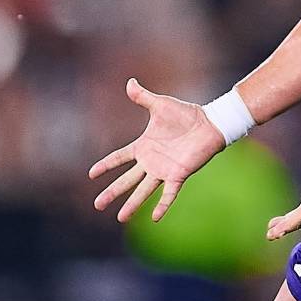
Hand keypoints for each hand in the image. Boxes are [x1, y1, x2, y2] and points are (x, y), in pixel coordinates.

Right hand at [88, 78, 226, 222]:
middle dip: (112, 193)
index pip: (119, 158)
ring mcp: (164, 170)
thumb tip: (130, 82)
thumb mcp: (160, 104)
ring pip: (143, 190)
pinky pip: (169, 193)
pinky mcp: (178, 175)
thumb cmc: (185, 114)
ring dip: (132, 204)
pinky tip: (154, 217)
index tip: (91, 174)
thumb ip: (143, 97)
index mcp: (143, 146)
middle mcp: (151, 162)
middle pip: (126, 180)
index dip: (105, 165)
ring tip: (120, 218)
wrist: (209, 123)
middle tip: (97, 205)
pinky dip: (162, 205)